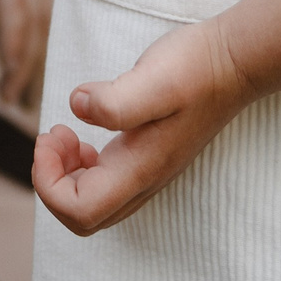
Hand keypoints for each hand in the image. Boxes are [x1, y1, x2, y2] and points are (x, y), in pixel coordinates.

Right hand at [0, 0, 50, 105]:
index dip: (24, 36)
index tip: (13, 72)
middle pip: (38, 9)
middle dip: (28, 56)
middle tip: (15, 96)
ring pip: (30, 12)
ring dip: (21, 57)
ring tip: (8, 93)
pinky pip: (12, 3)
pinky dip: (13, 39)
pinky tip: (7, 66)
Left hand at [33, 17, 249, 234]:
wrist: (232, 63)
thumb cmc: (194, 68)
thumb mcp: (153, 79)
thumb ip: (114, 102)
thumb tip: (77, 108)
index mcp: (139, 169)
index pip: (80, 211)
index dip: (48, 183)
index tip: (50, 136)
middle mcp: (144, 181)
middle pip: (83, 218)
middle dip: (53, 181)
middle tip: (56, 135)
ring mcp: (148, 174)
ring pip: (93, 204)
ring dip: (66, 175)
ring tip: (67, 135)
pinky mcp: (148, 159)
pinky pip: (106, 185)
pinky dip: (83, 167)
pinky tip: (87, 136)